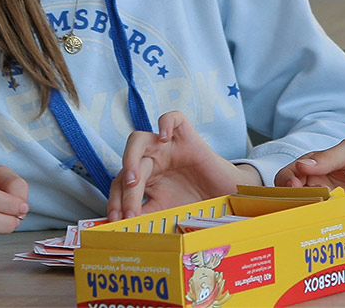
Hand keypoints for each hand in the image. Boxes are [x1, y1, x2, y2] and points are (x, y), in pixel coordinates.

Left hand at [107, 111, 257, 220]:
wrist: (229, 196)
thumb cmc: (199, 202)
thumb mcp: (168, 213)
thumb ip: (147, 216)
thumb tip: (124, 227)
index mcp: (145, 179)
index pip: (120, 185)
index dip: (115, 202)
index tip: (116, 221)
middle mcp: (152, 160)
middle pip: (128, 169)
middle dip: (126, 193)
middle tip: (129, 213)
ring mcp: (168, 147)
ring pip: (138, 139)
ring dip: (130, 158)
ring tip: (135, 181)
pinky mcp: (187, 137)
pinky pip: (172, 118)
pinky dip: (165, 123)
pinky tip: (164, 138)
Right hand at [275, 139, 344, 238]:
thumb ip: (330, 156)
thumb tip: (302, 166)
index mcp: (319, 170)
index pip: (290, 177)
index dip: (286, 182)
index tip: (294, 187)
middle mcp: (322, 193)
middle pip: (294, 201)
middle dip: (291, 205)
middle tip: (300, 207)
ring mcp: (333, 213)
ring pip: (306, 221)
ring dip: (303, 223)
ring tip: (311, 221)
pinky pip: (326, 237)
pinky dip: (319, 239)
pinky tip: (321, 238)